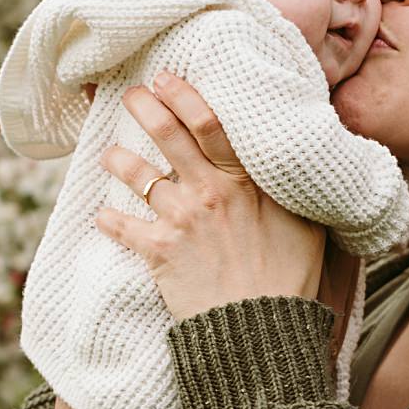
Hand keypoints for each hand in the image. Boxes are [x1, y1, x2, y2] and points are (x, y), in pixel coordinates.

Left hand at [94, 74, 326, 322]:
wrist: (261, 329)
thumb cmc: (290, 276)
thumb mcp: (306, 223)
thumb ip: (292, 189)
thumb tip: (297, 162)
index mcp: (245, 180)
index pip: (210, 123)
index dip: (184, 96)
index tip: (167, 79)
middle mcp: (209, 191)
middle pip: (168, 136)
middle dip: (145, 108)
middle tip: (132, 96)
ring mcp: (180, 219)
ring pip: (138, 175)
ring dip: (119, 160)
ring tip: (109, 154)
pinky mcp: (159, 251)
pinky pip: (122, 227)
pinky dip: (108, 219)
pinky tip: (101, 215)